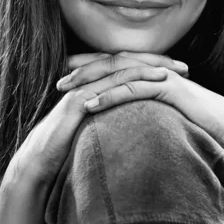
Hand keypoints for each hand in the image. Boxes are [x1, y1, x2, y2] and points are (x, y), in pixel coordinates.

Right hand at [4, 52, 188, 188]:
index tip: (179, 72)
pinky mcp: (78, 99)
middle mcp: (89, 81)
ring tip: (174, 71)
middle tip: (184, 66)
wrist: (39, 162)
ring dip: (149, 67)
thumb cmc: (67, 148)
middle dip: (157, 61)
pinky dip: (132, 80)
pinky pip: (109, 84)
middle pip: (127, 61)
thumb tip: (135, 127)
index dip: (153, 67)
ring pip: (120, 68)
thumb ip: (112, 121)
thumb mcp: (95, 130)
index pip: (127, 68)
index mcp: (94, 85)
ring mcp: (83, 87)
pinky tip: (152, 82)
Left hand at [58, 50, 223, 159]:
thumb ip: (146, 108)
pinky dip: (109, 96)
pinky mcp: (169, 88)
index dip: (90, 65)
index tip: (66, 73)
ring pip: (118, 72)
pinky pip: (133, 89)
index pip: (115, 64)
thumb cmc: (198, 123)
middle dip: (83, 70)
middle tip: (59, 81)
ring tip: (66, 92)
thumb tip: (126, 117)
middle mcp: (155, 68)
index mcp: (153, 72)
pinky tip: (90, 106)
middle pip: (112, 63)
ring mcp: (162, 75)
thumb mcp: (166, 113)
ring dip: (90, 81)